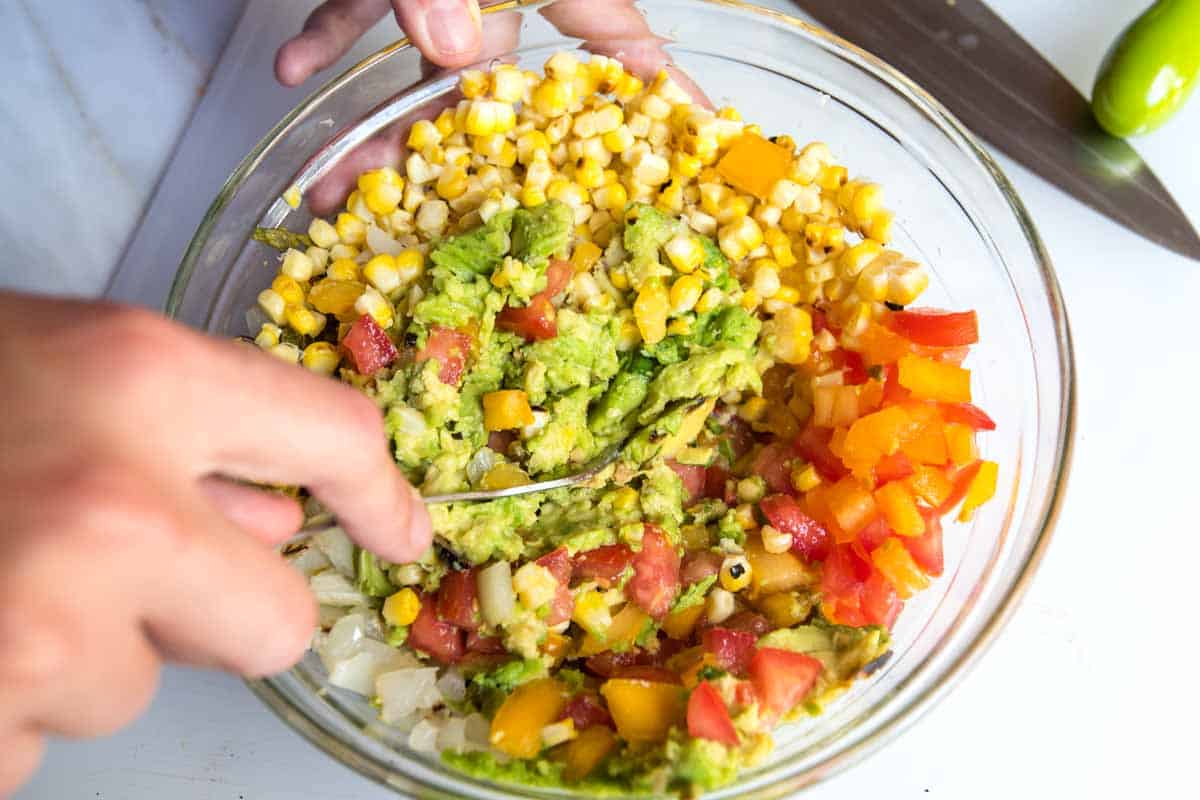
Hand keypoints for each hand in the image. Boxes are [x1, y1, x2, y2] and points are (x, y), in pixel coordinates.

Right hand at [0, 294, 430, 792]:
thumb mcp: (50, 369)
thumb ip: (178, 439)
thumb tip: (279, 523)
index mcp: (136, 379)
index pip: (329, 433)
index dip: (379, 491)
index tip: (399, 535)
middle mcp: (111, 507)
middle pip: (277, 622)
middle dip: (218, 614)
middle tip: (114, 572)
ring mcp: (40, 631)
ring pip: (140, 688)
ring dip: (80, 655)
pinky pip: (39, 742)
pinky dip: (3, 707)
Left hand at [277, 0, 704, 215]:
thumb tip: (448, 48)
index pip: (621, 37)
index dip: (660, 99)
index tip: (691, 151)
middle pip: (502, 79)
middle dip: (458, 158)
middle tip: (421, 220)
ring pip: (424, 59)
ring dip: (376, 119)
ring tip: (336, 182)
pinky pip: (364, 2)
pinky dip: (327, 35)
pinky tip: (291, 65)